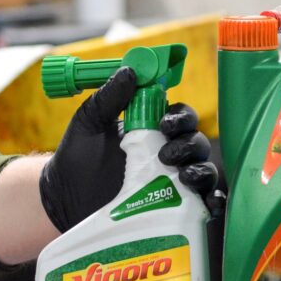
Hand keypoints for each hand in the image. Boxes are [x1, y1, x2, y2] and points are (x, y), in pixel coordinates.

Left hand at [38, 67, 219, 231]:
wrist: (64, 202)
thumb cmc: (76, 161)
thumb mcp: (89, 124)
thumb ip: (109, 98)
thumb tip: (130, 70)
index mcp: (152, 130)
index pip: (182, 117)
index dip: (181, 117)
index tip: (164, 123)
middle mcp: (168, 155)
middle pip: (197, 142)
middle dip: (189, 145)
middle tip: (166, 154)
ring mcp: (174, 184)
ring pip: (206, 171)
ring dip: (202, 170)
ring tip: (182, 177)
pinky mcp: (175, 210)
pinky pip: (207, 203)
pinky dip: (215, 200)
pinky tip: (209, 201)